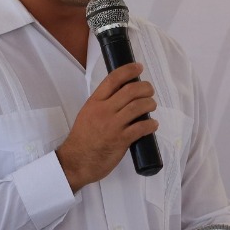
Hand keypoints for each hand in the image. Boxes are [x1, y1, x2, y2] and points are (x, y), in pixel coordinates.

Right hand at [57, 63, 156, 191]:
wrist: (76, 161)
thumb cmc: (83, 139)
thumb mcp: (87, 114)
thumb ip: (103, 105)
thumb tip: (123, 97)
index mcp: (94, 102)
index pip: (112, 79)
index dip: (128, 70)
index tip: (139, 67)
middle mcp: (103, 111)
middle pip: (130, 91)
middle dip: (145, 88)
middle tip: (149, 91)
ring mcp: (112, 125)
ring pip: (138, 107)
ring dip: (150, 104)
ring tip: (151, 106)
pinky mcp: (120, 140)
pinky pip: (141, 128)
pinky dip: (151, 124)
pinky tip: (153, 124)